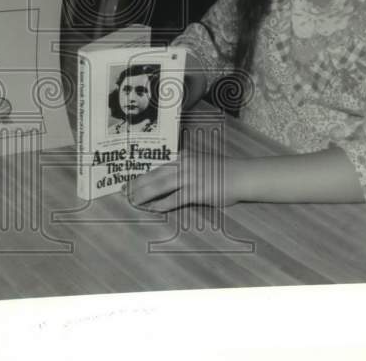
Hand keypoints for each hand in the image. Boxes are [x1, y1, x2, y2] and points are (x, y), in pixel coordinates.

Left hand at [125, 152, 242, 211]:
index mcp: (182, 156)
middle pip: (154, 175)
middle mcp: (183, 164)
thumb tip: (168, 177)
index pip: (156, 165)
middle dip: (137, 184)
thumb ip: (184, 167)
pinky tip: (151, 209)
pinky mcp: (196, 191)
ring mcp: (189, 177)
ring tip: (133, 201)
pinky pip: (173, 200)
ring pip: (159, 187)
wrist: (241, 176)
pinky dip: (160, 205)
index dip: (141, 174)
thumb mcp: (200, 162)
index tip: (128, 180)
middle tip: (124, 192)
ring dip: (144, 195)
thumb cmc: (222, 170)